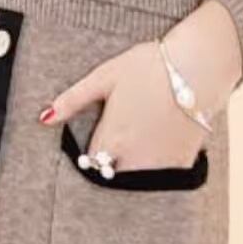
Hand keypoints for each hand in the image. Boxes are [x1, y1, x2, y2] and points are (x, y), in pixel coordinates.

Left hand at [39, 1, 239, 171]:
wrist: (198, 66)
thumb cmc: (149, 66)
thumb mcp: (105, 76)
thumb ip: (73, 100)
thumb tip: (44, 118)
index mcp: (110, 138)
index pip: (90, 162)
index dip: (92, 151)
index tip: (100, 139)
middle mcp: (132, 157)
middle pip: (113, 173)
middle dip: (112, 162)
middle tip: (124, 137)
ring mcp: (159, 163)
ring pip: (137, 178)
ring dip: (135, 167)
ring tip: (143, 141)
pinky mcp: (182, 162)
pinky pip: (165, 177)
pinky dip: (161, 168)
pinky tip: (163, 144)